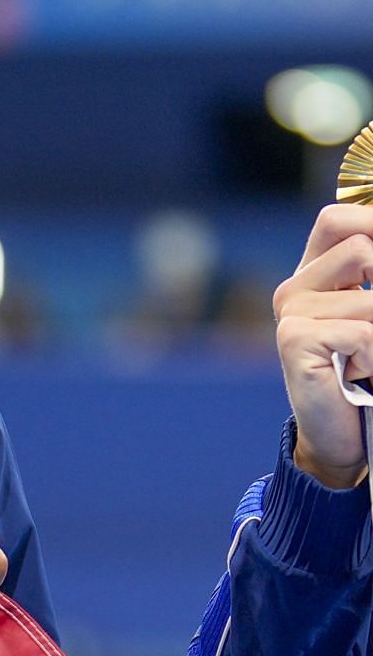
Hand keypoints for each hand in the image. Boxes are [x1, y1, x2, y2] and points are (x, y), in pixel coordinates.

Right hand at [272, 204, 372, 489]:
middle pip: (361, 247)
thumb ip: (371, 280)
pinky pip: (363, 333)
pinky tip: (357, 373)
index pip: (339, 220)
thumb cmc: (366, 375)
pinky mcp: (293, 338)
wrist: (342, 435)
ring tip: (368, 361)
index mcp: (315, 274)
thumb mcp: (371, 317)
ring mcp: (290, 311)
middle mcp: (295, 286)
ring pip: (370, 299)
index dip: (372, 223)